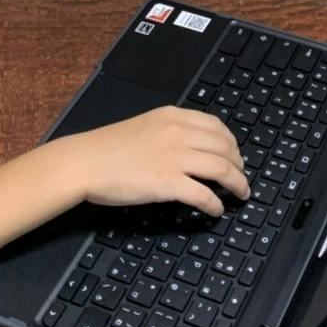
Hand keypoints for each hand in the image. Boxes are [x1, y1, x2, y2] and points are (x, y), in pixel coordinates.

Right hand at [66, 106, 249, 215]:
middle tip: (241, 176)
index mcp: (173, 116)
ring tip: (241, 193)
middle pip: (224, 147)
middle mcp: (178, 132)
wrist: (85, 162)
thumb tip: (192, 147)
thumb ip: (170, 131)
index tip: (235, 154)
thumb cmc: (108, 147)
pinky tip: (216, 210)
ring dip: (237, 183)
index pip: (216, 125)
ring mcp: (174, 157)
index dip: (232, 143)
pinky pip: (203, 194)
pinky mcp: (168, 183)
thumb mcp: (145, 126)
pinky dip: (215, 204)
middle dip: (239, 164)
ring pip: (221, 169)